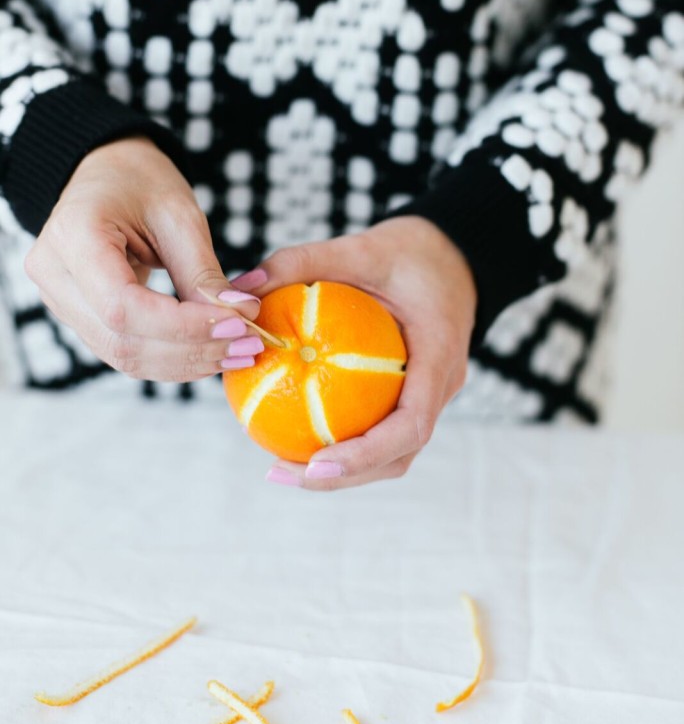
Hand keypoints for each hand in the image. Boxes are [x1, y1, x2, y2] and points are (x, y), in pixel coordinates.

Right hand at [25, 137, 261, 381]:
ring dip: (186, 363)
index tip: (238, 324)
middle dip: (192, 350)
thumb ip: (203, 272)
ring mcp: (60, 300)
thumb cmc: (139, 182)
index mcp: (73, 236)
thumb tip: (239, 318)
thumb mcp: (179, 215)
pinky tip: (212, 352)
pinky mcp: (79, 317)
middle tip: (249, 345)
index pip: (123, 305)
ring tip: (238, 352)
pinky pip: (126, 351)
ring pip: (124, 355)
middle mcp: (55, 274)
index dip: (183, 326)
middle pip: (122, 340)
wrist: (107, 173)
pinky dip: (173, 359)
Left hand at [231, 216, 476, 489]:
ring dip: (343, 470)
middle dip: (343, 476)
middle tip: (280, 472)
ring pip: (392, 453)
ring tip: (282, 467)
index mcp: (439, 355)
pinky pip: (382, 429)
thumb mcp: (359, 247)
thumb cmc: (412, 250)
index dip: (366, 454)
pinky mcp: (414, 395)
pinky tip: (296, 432)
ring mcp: (430, 396)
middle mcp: (441, 386)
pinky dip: (344, 442)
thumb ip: (302, 262)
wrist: (456, 255)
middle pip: (399, 455)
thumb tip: (241, 288)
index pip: (412, 424)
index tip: (317, 463)